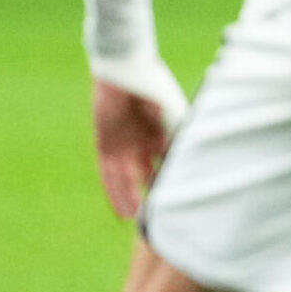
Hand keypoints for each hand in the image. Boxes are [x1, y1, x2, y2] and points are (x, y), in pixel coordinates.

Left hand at [91, 79, 171, 220]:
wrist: (122, 67)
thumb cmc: (150, 84)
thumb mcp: (167, 111)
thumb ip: (174, 135)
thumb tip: (182, 162)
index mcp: (167, 136)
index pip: (172, 167)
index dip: (177, 186)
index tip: (184, 208)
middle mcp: (147, 144)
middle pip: (152, 178)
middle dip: (157, 199)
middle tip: (162, 223)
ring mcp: (126, 146)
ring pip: (130, 181)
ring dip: (135, 201)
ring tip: (141, 224)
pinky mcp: (106, 146)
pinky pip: (109, 175)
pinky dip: (115, 193)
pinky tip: (121, 212)